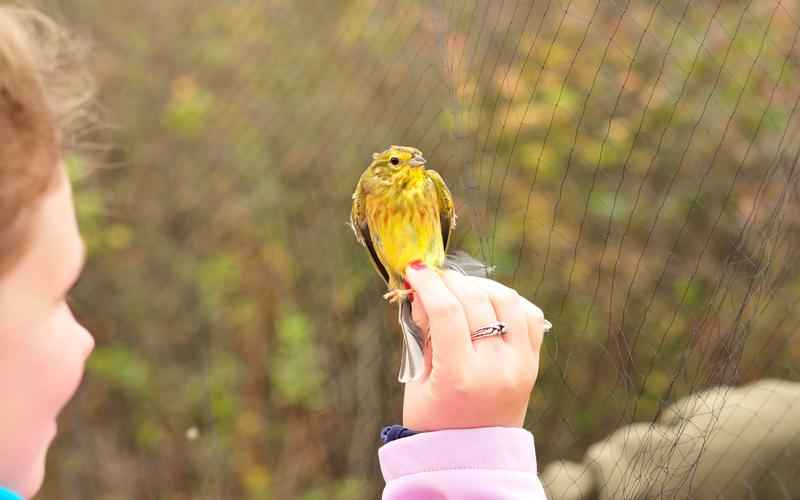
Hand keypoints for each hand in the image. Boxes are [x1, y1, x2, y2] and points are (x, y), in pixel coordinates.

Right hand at [402, 264, 547, 430]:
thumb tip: (426, 291)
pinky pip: (529, 315)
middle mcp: (495, 369)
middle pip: (476, 300)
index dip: (428, 283)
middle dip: (450, 280)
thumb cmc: (434, 421)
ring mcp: (520, 365)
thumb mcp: (417, 380)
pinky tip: (488, 304)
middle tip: (434, 278)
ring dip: (480, 287)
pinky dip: (508, 302)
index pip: (447, 311)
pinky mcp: (533, 364)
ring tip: (460, 291)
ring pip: (507, 299)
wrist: (473, 458)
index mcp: (460, 377)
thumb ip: (424, 333)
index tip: (415, 269)